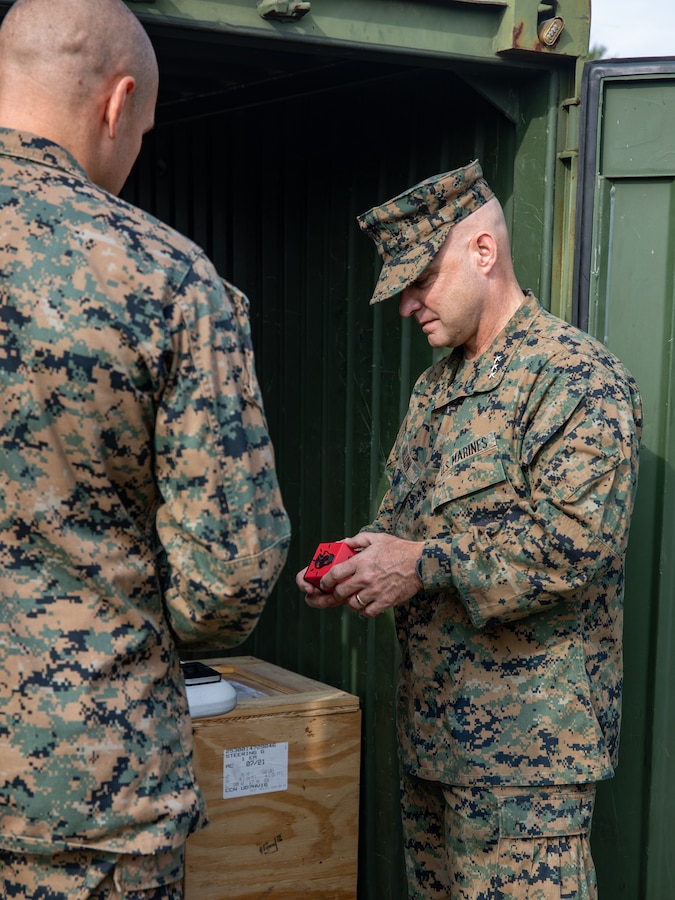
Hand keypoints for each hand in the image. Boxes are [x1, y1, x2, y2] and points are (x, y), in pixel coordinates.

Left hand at [296, 533, 422, 617]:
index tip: (324, 583)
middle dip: (335, 593)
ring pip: (352, 604)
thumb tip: (342, 543)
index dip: (325, 581)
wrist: (420, 562)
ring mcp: (375, 591)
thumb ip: (357, 540)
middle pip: (340, 592)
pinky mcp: (386, 601)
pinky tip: (365, 605)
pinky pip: (368, 613)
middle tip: (338, 591)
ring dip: (350, 602)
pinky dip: (364, 611)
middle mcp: (366, 578)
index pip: (334, 574)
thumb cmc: (399, 549)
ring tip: (353, 597)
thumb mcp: (376, 538)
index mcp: (361, 561)